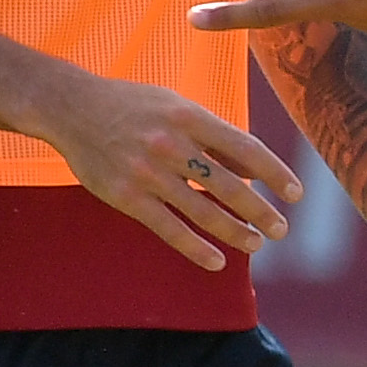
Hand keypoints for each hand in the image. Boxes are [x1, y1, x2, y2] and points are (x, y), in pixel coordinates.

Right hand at [38, 72, 299, 268]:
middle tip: (281, 230)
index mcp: (190, 117)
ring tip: (256, 244)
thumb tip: (254, 172)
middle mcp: (171, 144)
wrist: (70, 107)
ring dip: (235, 232)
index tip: (296, 194)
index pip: (246, 148)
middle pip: (228, 185)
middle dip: (260, 211)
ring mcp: (146, 171)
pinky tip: (216, 261)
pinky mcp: (125, 195)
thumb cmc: (133, 106)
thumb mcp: (178, 107)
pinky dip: (195, 247)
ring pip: (202, 210)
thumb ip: (216, 137)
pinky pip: (167, 228)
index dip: (275, 173)